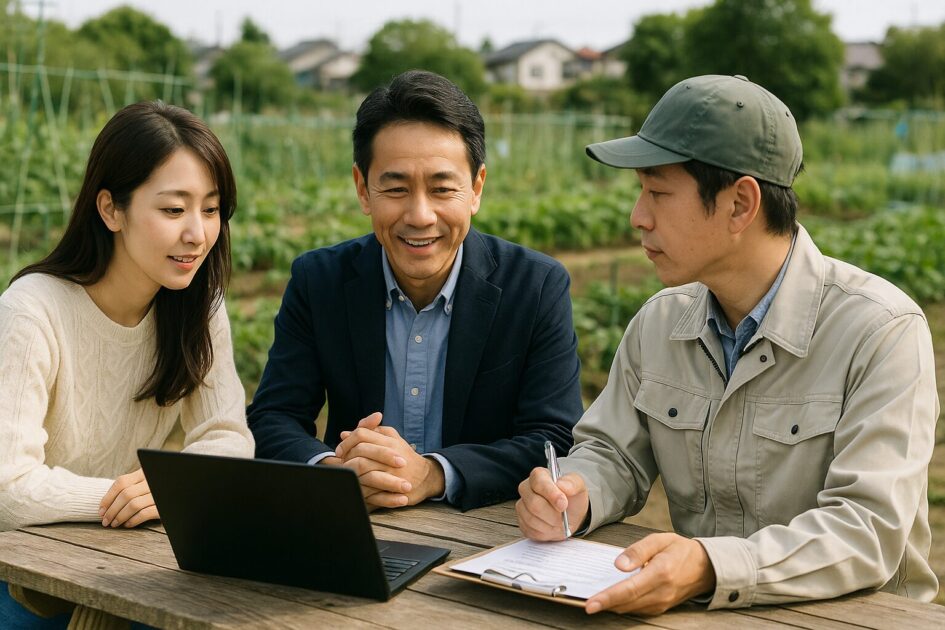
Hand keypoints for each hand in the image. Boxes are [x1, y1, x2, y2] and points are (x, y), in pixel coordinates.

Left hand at [99, 468, 158, 527]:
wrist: (174, 496)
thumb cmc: (151, 492)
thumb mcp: (142, 484)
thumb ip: (128, 487)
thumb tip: (104, 506)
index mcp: (144, 473)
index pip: (121, 482)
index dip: (108, 497)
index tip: (101, 511)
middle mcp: (151, 481)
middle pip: (126, 495)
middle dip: (112, 510)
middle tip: (105, 521)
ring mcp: (157, 494)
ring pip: (134, 505)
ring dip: (120, 516)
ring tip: (114, 524)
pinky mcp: (162, 506)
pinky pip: (145, 513)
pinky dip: (133, 520)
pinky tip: (127, 524)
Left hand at [335, 413, 443, 508]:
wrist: (426, 477)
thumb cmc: (404, 456)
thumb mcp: (391, 439)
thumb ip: (370, 433)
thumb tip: (344, 434)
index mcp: (389, 440)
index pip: (361, 434)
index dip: (347, 441)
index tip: (340, 451)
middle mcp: (390, 453)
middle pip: (359, 450)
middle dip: (346, 458)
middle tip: (342, 464)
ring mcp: (392, 471)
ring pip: (362, 468)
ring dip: (351, 472)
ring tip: (348, 475)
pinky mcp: (393, 487)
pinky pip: (370, 486)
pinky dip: (359, 486)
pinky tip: (356, 487)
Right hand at [515, 467, 588, 540]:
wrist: (570, 514)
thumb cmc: (572, 497)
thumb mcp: (578, 486)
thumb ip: (572, 483)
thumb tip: (561, 485)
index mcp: (539, 475)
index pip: (538, 482)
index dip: (551, 494)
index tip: (563, 504)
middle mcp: (526, 489)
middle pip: (533, 503)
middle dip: (552, 514)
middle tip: (563, 518)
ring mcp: (522, 506)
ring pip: (531, 519)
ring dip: (550, 524)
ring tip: (559, 522)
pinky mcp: (521, 522)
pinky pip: (530, 530)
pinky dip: (545, 532)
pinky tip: (552, 527)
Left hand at [585, 533, 715, 615]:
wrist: (705, 567)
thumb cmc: (681, 550)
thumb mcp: (660, 540)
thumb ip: (638, 550)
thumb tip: (618, 564)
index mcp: (661, 573)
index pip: (629, 589)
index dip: (607, 598)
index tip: (591, 604)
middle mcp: (662, 592)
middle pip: (627, 603)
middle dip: (605, 605)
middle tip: (585, 602)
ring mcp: (663, 603)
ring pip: (631, 609)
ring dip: (613, 606)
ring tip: (596, 600)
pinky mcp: (662, 607)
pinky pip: (638, 610)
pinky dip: (624, 606)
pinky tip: (614, 600)